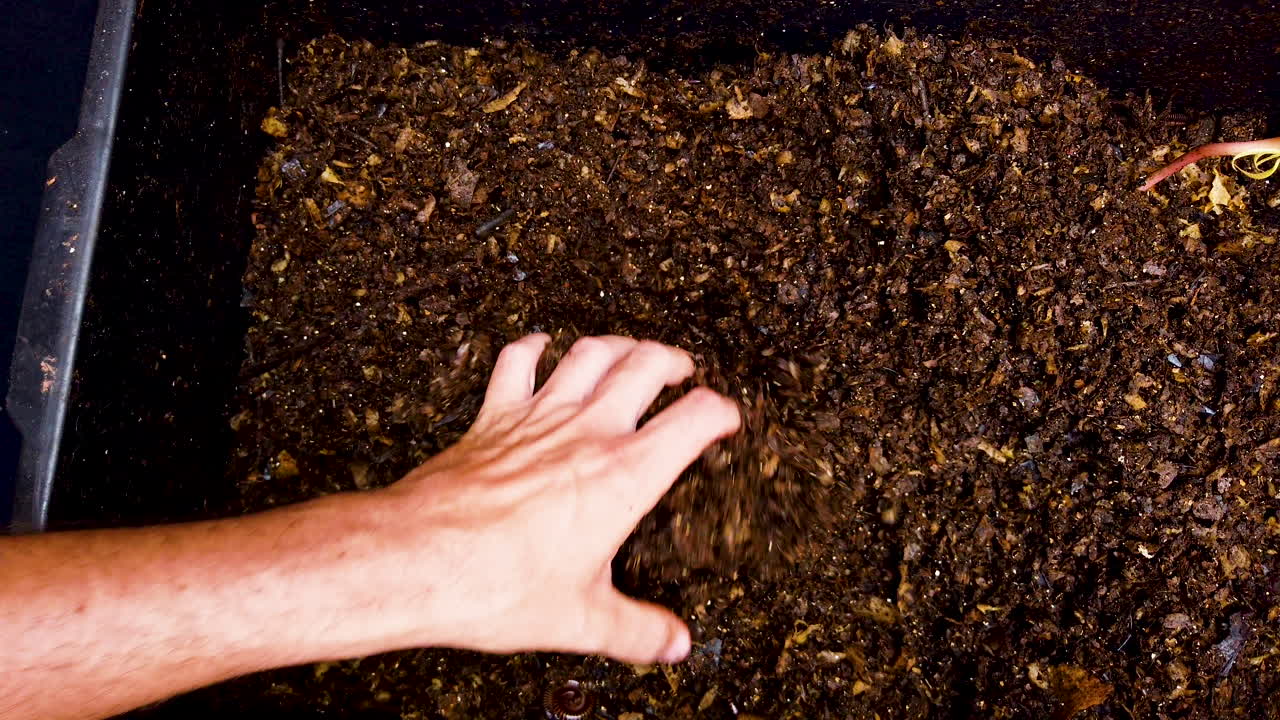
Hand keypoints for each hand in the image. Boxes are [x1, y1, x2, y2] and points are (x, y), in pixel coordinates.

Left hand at [376, 334, 740, 663]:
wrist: (419, 559)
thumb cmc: (498, 584)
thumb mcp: (583, 621)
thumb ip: (638, 631)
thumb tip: (674, 643)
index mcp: (624, 476)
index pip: (694, 419)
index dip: (720, 411)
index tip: (724, 419)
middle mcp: (586, 433)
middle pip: (645, 364)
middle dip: (672, 361)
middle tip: (681, 371)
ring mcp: (537, 418)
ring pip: (589, 352)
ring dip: (617, 344)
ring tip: (630, 351)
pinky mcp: (493, 418)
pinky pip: (516, 363)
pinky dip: (533, 347)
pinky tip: (541, 345)